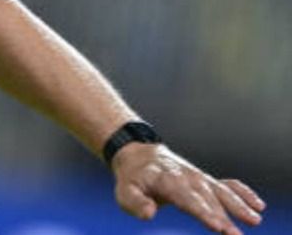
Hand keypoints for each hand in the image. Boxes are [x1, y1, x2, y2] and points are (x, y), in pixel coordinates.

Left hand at [113, 143, 265, 232]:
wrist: (140, 156)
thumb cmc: (133, 179)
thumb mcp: (124, 191)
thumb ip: (135, 203)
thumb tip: (149, 214)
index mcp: (167, 181)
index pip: (188, 199)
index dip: (203, 212)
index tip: (217, 225)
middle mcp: (187, 178)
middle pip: (208, 199)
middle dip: (223, 216)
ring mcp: (199, 178)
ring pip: (222, 192)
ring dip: (239, 205)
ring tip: (255, 219)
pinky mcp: (206, 180)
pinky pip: (227, 185)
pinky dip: (243, 193)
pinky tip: (257, 205)